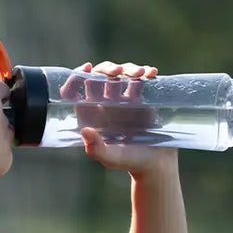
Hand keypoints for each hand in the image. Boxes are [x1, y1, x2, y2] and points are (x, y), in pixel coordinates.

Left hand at [62, 61, 177, 176]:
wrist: (155, 163)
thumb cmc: (129, 161)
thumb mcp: (111, 158)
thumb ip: (96, 149)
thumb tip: (86, 130)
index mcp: (91, 113)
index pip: (77, 89)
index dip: (77, 76)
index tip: (86, 69)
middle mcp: (105, 102)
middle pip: (100, 76)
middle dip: (106, 68)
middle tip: (117, 71)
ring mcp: (124, 97)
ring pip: (122, 74)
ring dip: (128, 68)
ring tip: (140, 73)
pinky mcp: (142, 96)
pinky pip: (142, 79)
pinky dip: (146, 72)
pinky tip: (152, 73)